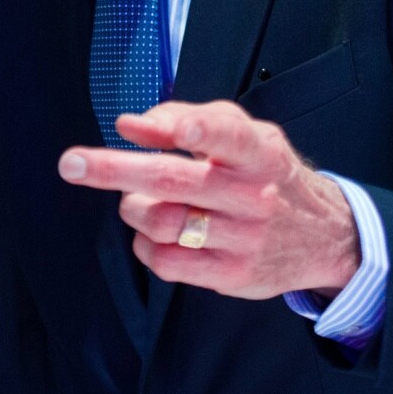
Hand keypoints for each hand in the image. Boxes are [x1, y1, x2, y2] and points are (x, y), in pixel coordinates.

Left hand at [59, 100, 360, 299]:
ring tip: (137, 201)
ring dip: (132, 208)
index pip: (231, 137)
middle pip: (173, 181)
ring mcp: (243, 238)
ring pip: (160, 221)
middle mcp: (253, 195)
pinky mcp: (231, 274)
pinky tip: (153, 233)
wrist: (321, 235)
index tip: (181, 129)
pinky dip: (144, 244)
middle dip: (115, 169)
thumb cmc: (264, 172)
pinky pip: (165, 261)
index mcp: (258, 152)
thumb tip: (129, 125)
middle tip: (71, 163)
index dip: (203, 130)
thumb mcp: (241, 133)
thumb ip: (183, 119)